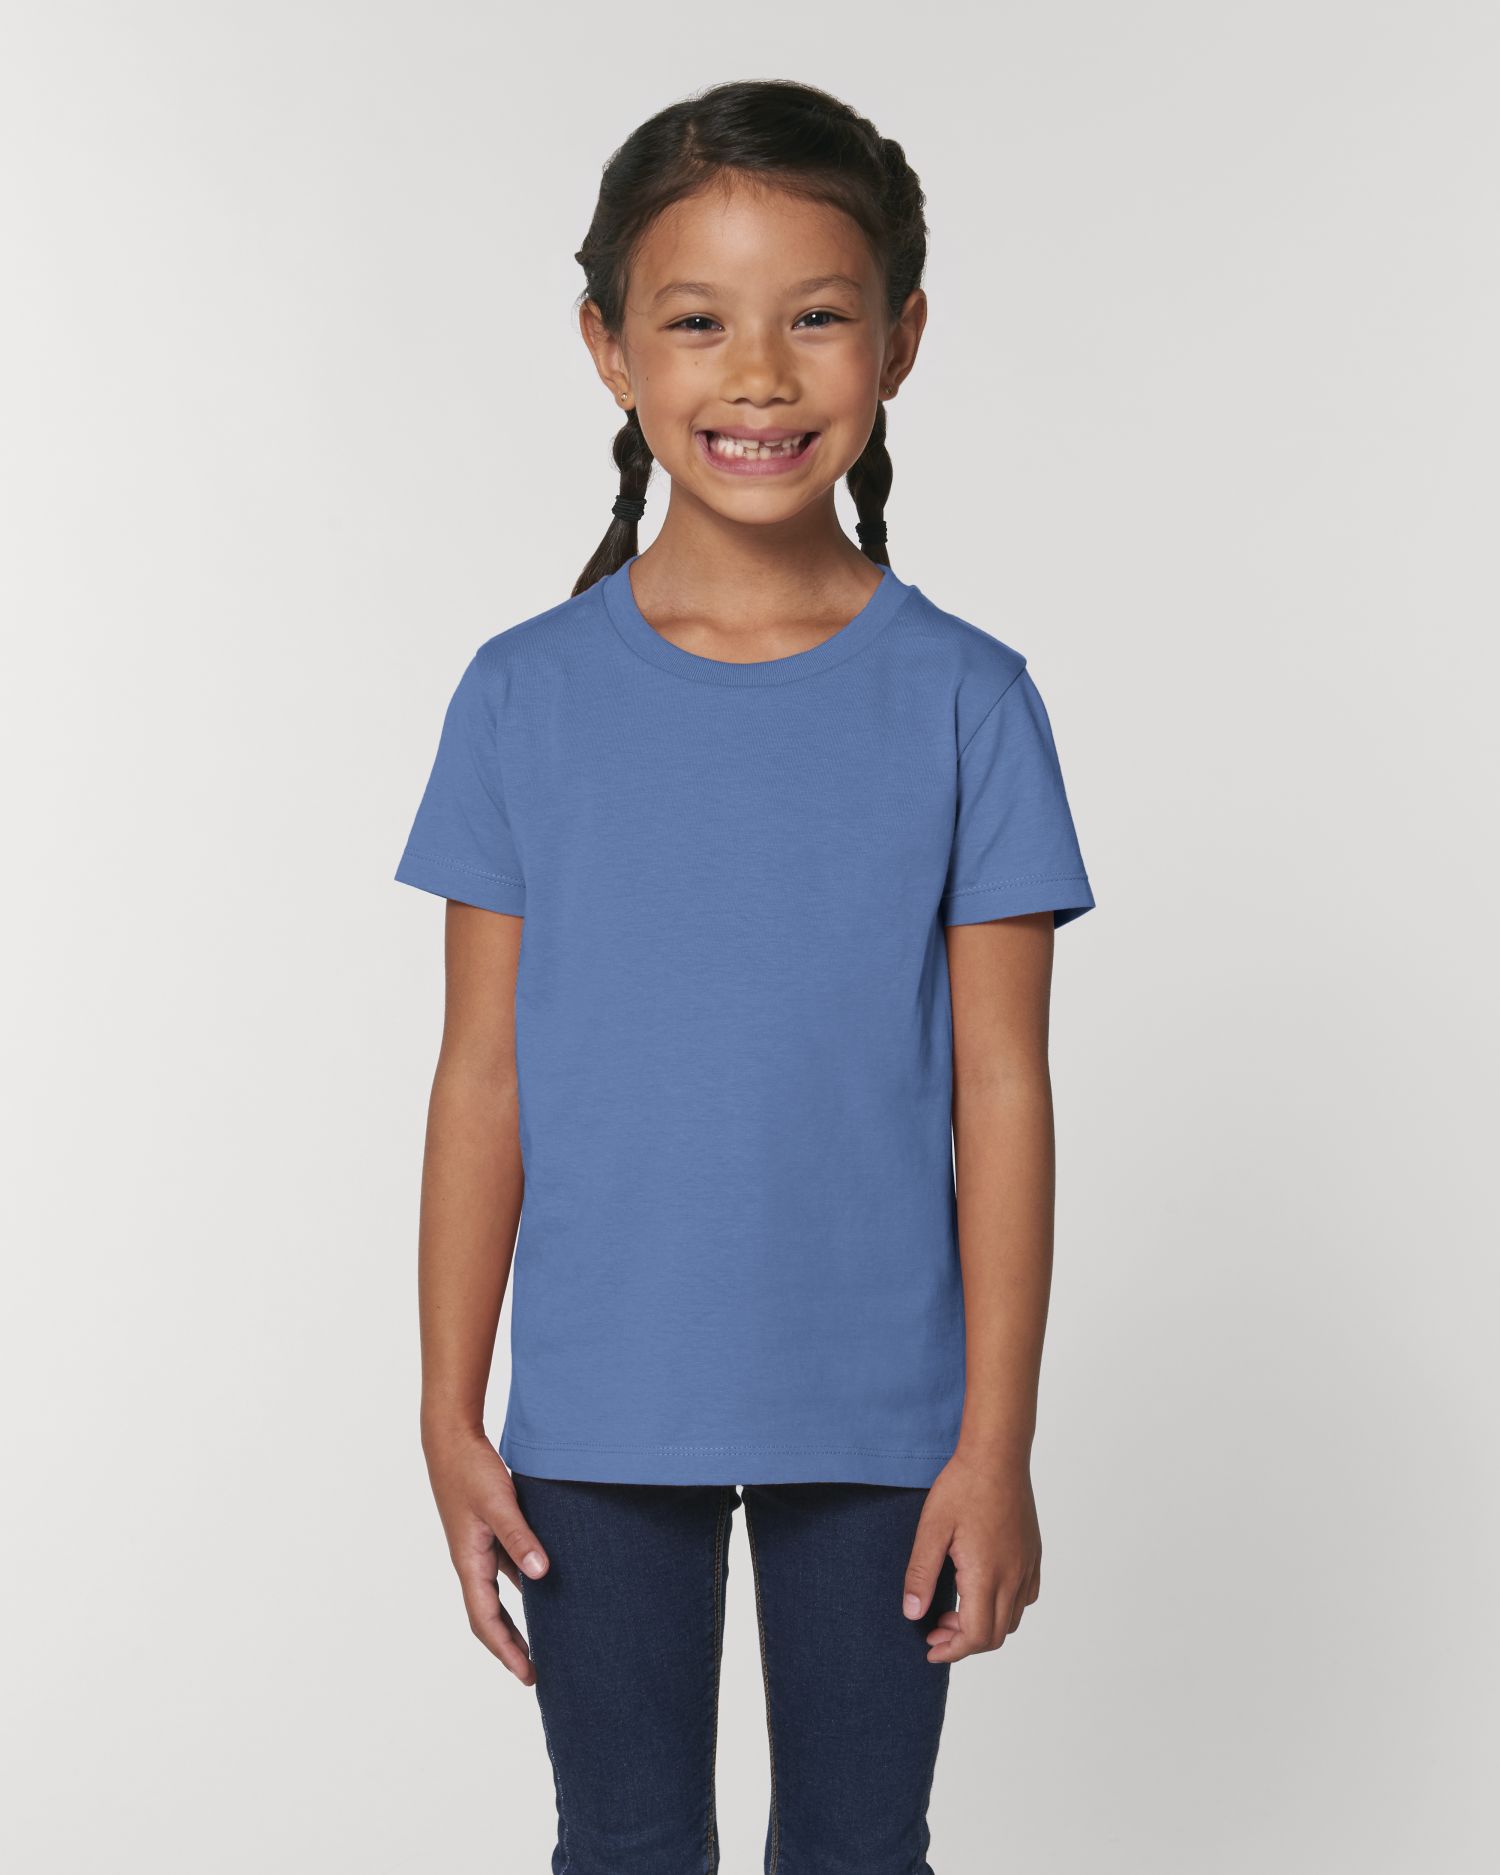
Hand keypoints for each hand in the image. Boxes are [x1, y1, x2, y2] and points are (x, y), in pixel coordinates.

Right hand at [422, 1422, 549, 1684]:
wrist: (450, 1438)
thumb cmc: (470, 1469)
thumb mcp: (499, 1503)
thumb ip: (520, 1538)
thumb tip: (542, 1575)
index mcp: (469, 1561)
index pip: (486, 1619)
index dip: (506, 1650)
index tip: (528, 1675)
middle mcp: (471, 1560)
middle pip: (489, 1615)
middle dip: (510, 1645)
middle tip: (536, 1671)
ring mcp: (478, 1546)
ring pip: (498, 1593)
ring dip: (517, 1618)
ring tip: (544, 1637)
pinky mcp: (487, 1530)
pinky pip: (505, 1568)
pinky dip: (523, 1584)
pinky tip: (544, 1584)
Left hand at [902, 1448, 1041, 1663]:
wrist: (998, 1454)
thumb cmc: (963, 1486)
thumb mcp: (931, 1529)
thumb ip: (921, 1574)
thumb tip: (912, 1613)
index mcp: (987, 1574)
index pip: (976, 1636)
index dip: (952, 1650)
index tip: (930, 1648)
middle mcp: (1013, 1576)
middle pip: (995, 1635)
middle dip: (964, 1643)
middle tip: (934, 1630)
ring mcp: (1027, 1565)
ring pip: (1013, 1619)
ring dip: (984, 1627)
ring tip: (954, 1611)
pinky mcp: (1033, 1554)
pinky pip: (1025, 1597)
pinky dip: (1004, 1608)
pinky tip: (982, 1590)